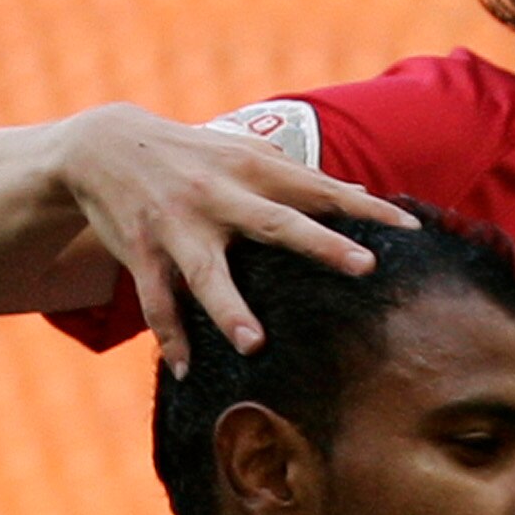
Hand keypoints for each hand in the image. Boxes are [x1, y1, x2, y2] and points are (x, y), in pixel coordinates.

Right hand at [56, 106, 417, 367]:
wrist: (104, 144)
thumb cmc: (194, 158)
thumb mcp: (242, 156)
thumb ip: (294, 180)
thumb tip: (359, 199)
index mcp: (251, 170)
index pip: (319, 190)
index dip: (365, 208)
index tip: (409, 230)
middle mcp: (218, 196)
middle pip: (276, 224)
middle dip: (320, 245)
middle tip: (363, 267)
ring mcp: (178, 227)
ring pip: (207, 274)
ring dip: (230, 310)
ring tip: (254, 345)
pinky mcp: (141, 253)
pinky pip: (156, 302)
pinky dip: (170, 336)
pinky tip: (187, 370)